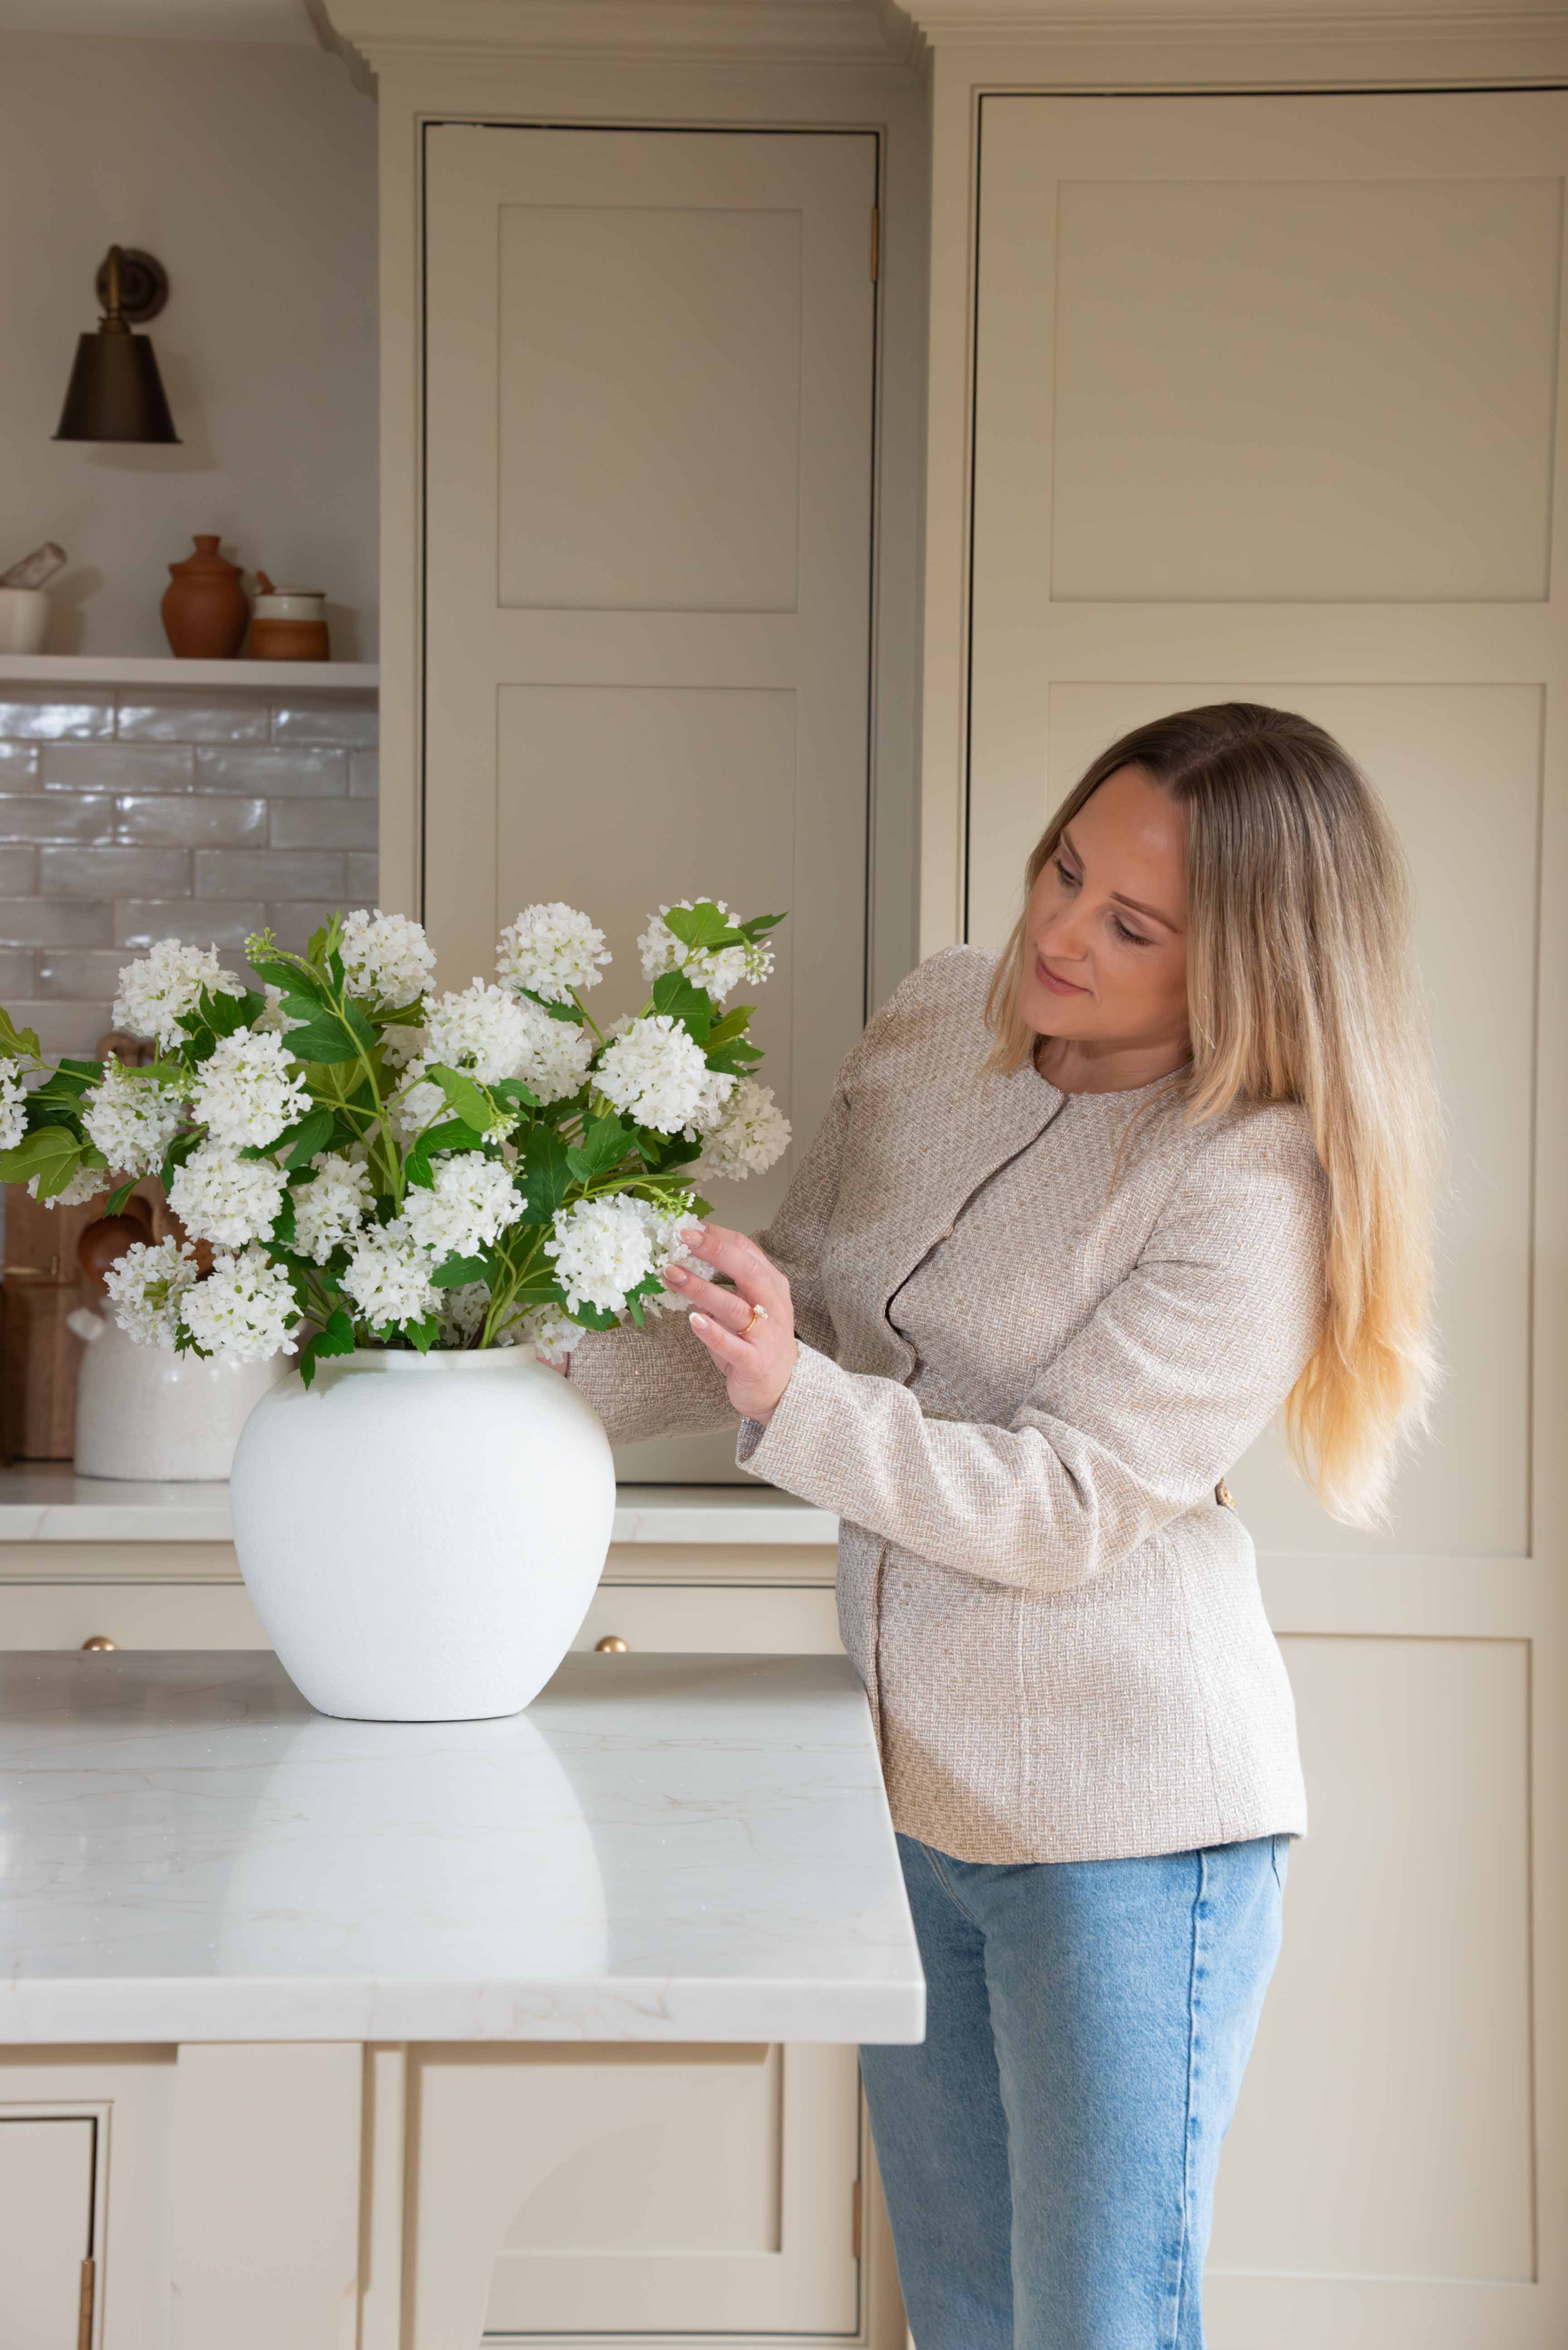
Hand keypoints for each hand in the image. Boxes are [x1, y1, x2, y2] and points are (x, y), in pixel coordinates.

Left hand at [665, 1221, 799, 1424]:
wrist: (783, 1388)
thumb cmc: (758, 1342)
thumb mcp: (749, 1306)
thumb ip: (727, 1285)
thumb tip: (686, 1260)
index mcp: (771, 1286)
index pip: (747, 1251)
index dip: (718, 1236)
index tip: (689, 1225)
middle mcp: (772, 1306)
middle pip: (746, 1270)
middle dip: (713, 1250)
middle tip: (682, 1238)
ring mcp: (765, 1335)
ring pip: (733, 1306)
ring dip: (700, 1288)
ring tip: (672, 1274)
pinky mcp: (754, 1362)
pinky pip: (731, 1344)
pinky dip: (712, 1331)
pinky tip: (693, 1319)